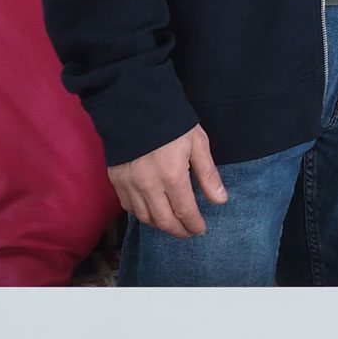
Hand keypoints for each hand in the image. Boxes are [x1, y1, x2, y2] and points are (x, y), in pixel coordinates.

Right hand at [108, 126, 226, 237]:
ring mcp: (130, 186)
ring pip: (145, 218)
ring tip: (172, 224)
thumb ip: (208, 174)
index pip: (185, 212)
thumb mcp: (197, 143)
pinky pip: (129, 208)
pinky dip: (142, 215)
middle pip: (164, 221)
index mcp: (172, 176)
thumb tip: (220, 200)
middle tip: (188, 232)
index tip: (201, 229)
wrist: (136, 106)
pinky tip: (151, 213)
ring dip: (160, 226)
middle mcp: (149, 186)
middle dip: (178, 231)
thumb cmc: (172, 123)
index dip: (194, 224)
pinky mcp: (117, 181)